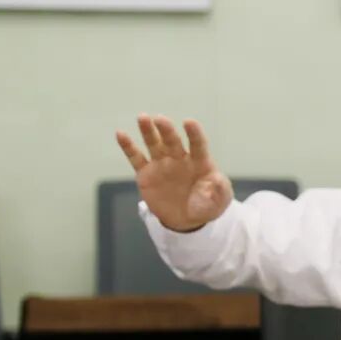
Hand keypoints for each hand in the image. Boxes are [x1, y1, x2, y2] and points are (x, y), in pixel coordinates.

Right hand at [115, 115, 232, 231]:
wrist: (187, 220)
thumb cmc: (207, 205)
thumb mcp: (219, 200)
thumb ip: (220, 191)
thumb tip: (219, 181)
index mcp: (199, 162)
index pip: (197, 145)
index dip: (194, 134)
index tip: (189, 122)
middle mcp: (179, 158)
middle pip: (172, 141)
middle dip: (166, 130)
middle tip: (159, 119)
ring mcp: (161, 164)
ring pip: (154, 144)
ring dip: (148, 131)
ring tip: (143, 118)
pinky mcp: (146, 173)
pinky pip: (136, 157)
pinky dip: (128, 146)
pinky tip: (120, 134)